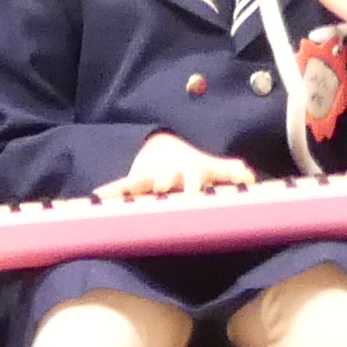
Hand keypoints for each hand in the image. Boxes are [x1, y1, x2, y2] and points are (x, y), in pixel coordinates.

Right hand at [112, 133, 253, 198]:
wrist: (161, 148)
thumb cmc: (191, 167)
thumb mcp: (211, 168)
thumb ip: (230, 171)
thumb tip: (251, 175)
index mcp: (190, 173)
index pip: (195, 180)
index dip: (196, 187)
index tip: (198, 196)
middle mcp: (169, 175)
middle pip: (166, 180)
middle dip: (165, 184)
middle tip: (163, 189)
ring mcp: (149, 178)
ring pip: (142, 183)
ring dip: (137, 187)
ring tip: (129, 193)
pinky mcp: (134, 182)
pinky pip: (120, 186)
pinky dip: (109, 192)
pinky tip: (95, 199)